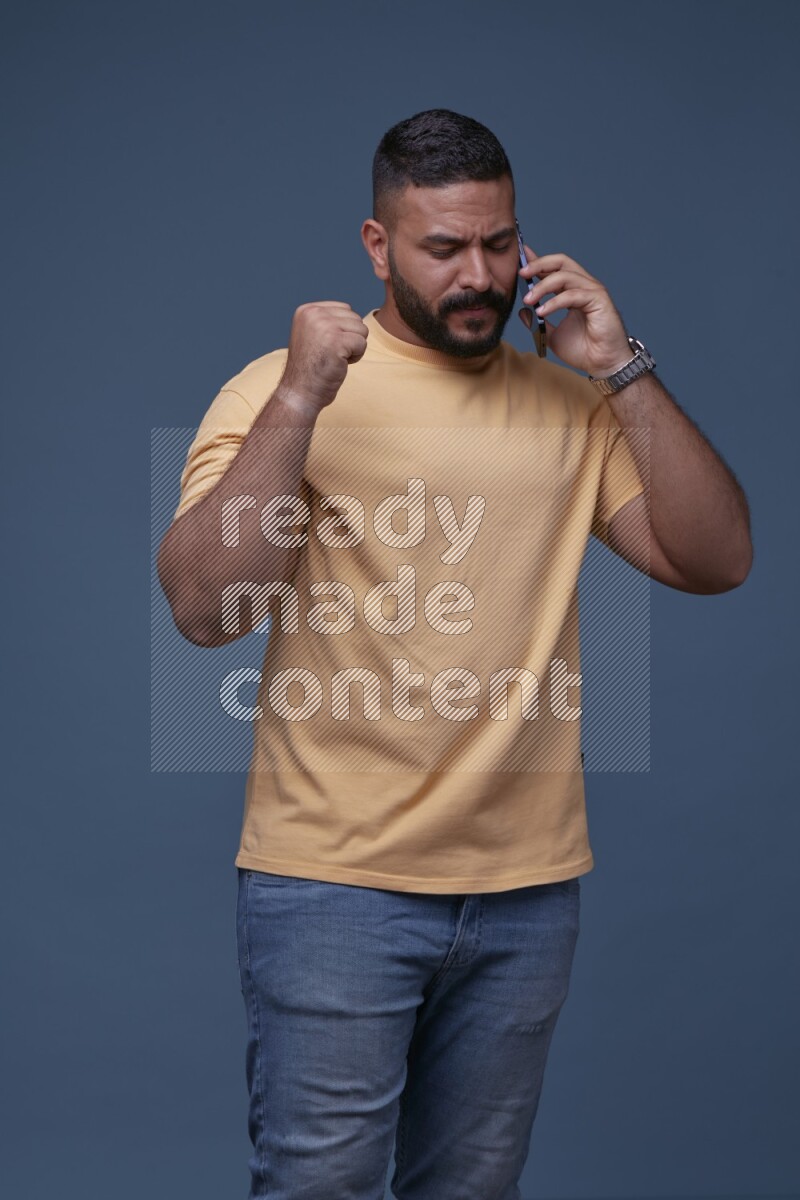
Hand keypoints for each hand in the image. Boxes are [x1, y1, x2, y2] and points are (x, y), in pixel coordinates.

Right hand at [279, 302, 368, 412]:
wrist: (300, 393)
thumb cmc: (310, 369)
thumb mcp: (313, 335)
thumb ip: (327, 321)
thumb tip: (352, 315)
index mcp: (307, 310)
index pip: (345, 309)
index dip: (343, 330)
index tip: (326, 346)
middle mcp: (314, 314)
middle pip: (355, 318)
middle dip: (350, 338)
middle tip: (331, 355)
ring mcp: (324, 326)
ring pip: (362, 330)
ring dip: (354, 348)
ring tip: (335, 358)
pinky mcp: (336, 341)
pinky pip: (362, 344)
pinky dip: (356, 357)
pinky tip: (339, 364)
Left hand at [518, 246, 631, 375]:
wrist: (602, 365)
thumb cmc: (583, 350)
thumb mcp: (551, 334)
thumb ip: (538, 321)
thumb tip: (522, 311)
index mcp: (574, 290)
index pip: (555, 268)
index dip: (538, 262)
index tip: (519, 260)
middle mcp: (585, 286)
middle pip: (561, 262)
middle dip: (539, 264)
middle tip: (521, 272)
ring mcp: (593, 291)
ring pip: (565, 276)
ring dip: (543, 286)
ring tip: (528, 299)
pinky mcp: (599, 300)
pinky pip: (573, 295)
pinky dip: (555, 302)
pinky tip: (542, 311)